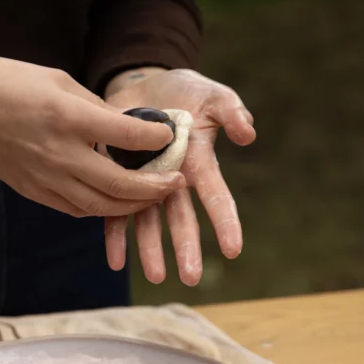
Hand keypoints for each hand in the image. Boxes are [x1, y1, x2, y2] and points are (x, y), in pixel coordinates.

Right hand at [0, 56, 186, 216]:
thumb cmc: (6, 82)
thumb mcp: (57, 79)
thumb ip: (93, 107)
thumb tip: (125, 127)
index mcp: (67, 117)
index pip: (127, 136)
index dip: (157, 138)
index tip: (170, 136)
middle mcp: (59, 153)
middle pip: (119, 184)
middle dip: (155, 187)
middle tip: (176, 182)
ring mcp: (44, 177)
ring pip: (100, 205)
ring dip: (132, 205)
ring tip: (152, 197)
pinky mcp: (33, 191)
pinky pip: (75, 209)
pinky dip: (101, 208)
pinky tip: (115, 201)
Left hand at [103, 68, 255, 285]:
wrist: (144, 85)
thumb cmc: (186, 91)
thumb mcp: (213, 95)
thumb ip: (231, 111)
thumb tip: (248, 133)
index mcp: (198, 162)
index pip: (215, 195)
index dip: (225, 222)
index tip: (233, 250)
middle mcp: (172, 178)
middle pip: (181, 217)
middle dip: (185, 247)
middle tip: (190, 278)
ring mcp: (145, 179)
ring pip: (148, 220)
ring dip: (151, 249)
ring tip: (155, 277)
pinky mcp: (118, 176)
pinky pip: (114, 210)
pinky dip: (115, 235)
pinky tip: (115, 261)